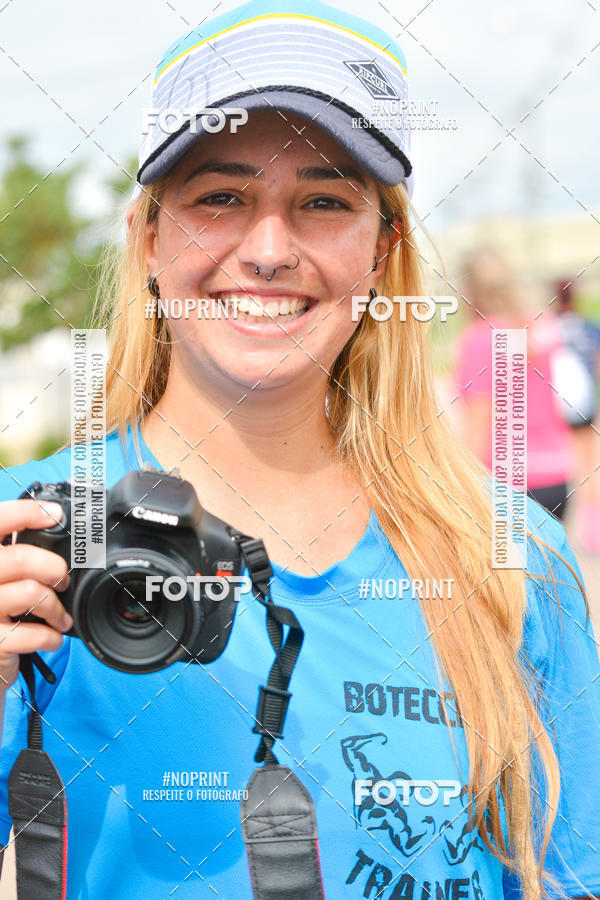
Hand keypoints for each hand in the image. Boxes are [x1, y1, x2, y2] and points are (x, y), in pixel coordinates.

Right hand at [0, 499, 72, 692]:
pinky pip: (32, 633)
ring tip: (59, 617)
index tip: (54, 515)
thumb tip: (50, 523)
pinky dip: (51, 636)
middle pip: (20, 559)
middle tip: (61, 581)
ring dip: (55, 608)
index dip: (24, 512)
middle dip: (53, 568)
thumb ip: (14, 557)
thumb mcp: (0, 579)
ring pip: (30, 593)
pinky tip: (51, 637)